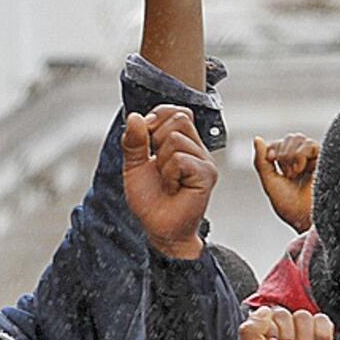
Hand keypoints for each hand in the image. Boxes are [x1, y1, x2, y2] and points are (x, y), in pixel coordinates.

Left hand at [122, 105, 215, 255]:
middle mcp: (196, 147)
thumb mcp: (133, 167)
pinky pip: (180, 159)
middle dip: (157, 140)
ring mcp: (204, 160)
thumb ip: (133, 141)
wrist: (160, 228)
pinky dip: (168, 174)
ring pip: (176, 139)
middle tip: (158, 166)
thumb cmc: (151, 200)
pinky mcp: (207, 174)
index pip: (175, 111)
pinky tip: (173, 188)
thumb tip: (134, 117)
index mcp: (182, 142)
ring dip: (161, 162)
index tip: (147, 142)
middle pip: (179, 118)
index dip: (156, 119)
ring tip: (166, 180)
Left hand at [240, 306, 339, 339]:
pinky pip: (322, 319)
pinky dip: (321, 334)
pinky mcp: (322, 335)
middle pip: (285, 313)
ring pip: (304, 315)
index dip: (271, 331)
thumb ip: (250, 331)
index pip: (266, 315)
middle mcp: (282, 332)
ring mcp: (302, 333)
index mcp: (263, 336)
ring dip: (304, 338)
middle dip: (288, 335)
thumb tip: (264, 310)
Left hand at [253, 133, 318, 232]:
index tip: (272, 161)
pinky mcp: (325, 159)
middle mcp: (304, 161)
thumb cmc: (291, 207)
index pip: (279, 144)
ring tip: (294, 173)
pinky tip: (301, 169)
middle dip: (282, 153)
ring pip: (299, 138)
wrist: (307, 218)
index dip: (273, 149)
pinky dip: (300, 154)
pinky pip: (310, 144)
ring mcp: (315, 159)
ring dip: (290, 155)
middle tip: (286, 173)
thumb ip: (262, 161)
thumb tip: (257, 139)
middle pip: (289, 138)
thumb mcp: (270, 183)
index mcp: (289, 167)